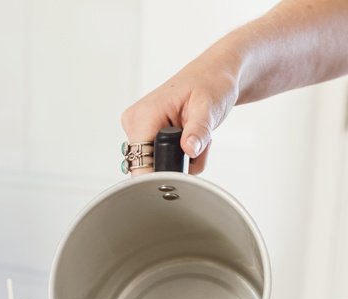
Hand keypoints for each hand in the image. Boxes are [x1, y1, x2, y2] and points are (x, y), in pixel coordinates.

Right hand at [121, 55, 240, 174]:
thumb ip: (198, 131)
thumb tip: (190, 149)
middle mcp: (135, 122)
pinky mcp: (146, 133)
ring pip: (156, 165)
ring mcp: (138, 128)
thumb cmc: (210, 83)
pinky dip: (179, 156)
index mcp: (144, 114)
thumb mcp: (208, 108)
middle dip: (176, 165)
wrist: (212, 75)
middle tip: (196, 144)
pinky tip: (188, 139)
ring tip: (194, 137)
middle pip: (148, 167)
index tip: (183, 170)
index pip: (140, 162)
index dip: (162, 173)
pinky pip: (159, 158)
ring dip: (180, 160)